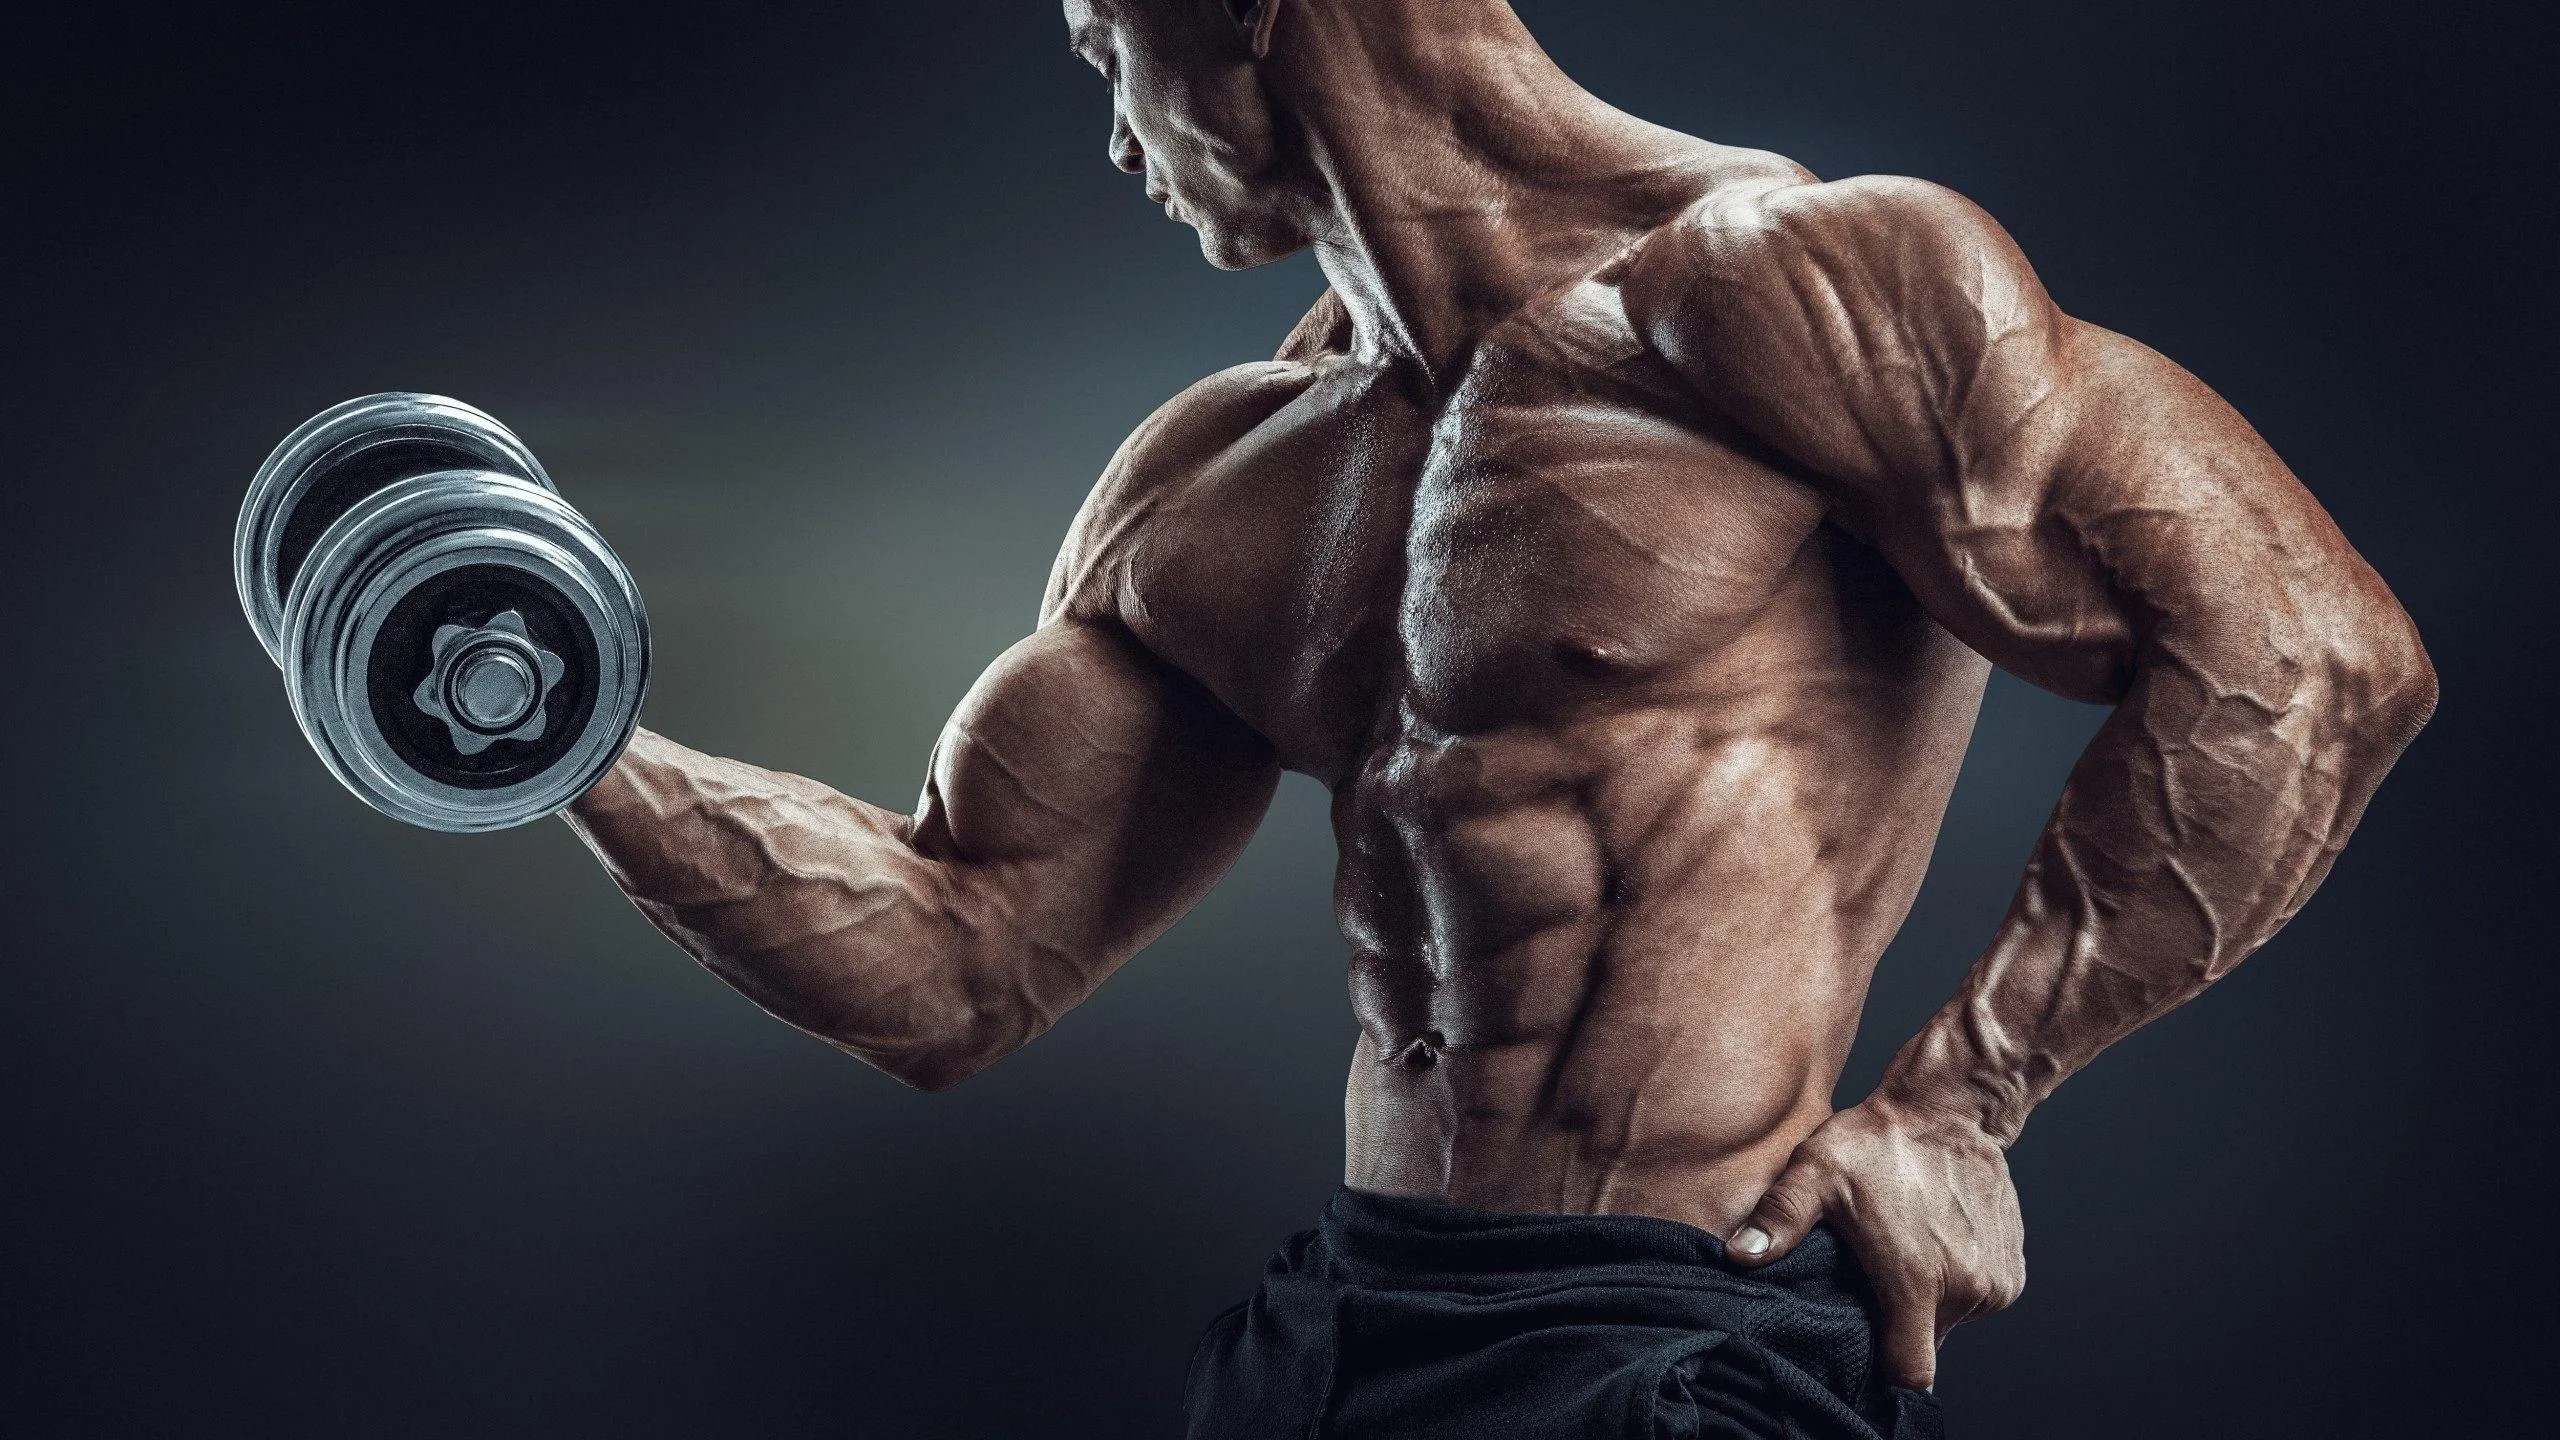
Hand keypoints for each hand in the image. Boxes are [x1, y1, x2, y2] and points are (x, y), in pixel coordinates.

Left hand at [1725, 1093, 2024, 1388]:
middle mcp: (1965, 1290)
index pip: (1910, 1370)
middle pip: (1923, 1342)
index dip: (1884, 1368)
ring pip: (1949, 1320)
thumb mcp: (1815, 1173)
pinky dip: (1954, 1283)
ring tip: (1902, 1253)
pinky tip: (1932, 1244)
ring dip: (1926, 1300)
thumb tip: (1740, 1256)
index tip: (1864, 1345)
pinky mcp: (2011, 1272)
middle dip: (1896, 1321)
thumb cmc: (1876, 1142)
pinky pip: (1975, 1299)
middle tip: (1871, 1278)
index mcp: (1916, 1281)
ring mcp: (1995, 1283)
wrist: (1949, 1110)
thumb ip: (1779, 1218)